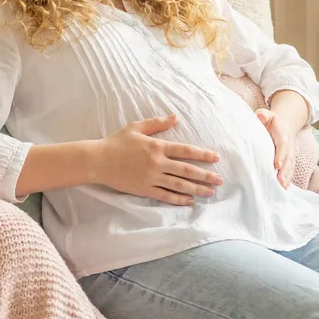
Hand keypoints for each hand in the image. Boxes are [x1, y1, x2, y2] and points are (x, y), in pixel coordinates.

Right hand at [94, 114, 223, 205]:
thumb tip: (175, 117)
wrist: (98, 160)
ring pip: (179, 185)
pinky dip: (178, 199)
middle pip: (187, 170)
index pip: (186, 151)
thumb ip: (157, 123)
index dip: (203, 155)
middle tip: (220, 180)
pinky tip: (189, 201)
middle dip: (205, 176)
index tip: (216, 158)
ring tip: (210, 192)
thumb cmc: (117, 142)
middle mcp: (157, 163)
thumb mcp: (136, 127)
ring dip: (196, 189)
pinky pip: (165, 196)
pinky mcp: (144, 189)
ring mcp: (151, 178)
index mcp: (157, 146)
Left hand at [255, 107, 295, 188]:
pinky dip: (287, 180)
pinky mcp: (289, 161)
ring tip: (282, 188)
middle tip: (280, 181)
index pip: (283, 145)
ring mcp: (290, 154)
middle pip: (289, 159)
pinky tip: (283, 189)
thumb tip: (260, 116)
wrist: (283, 124)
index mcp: (282, 135)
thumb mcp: (267, 114)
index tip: (277, 165)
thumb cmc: (270, 121)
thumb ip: (263, 115)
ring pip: (290, 167)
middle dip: (285, 171)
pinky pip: (290, 171)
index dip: (281, 155)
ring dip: (287, 177)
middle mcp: (289, 146)